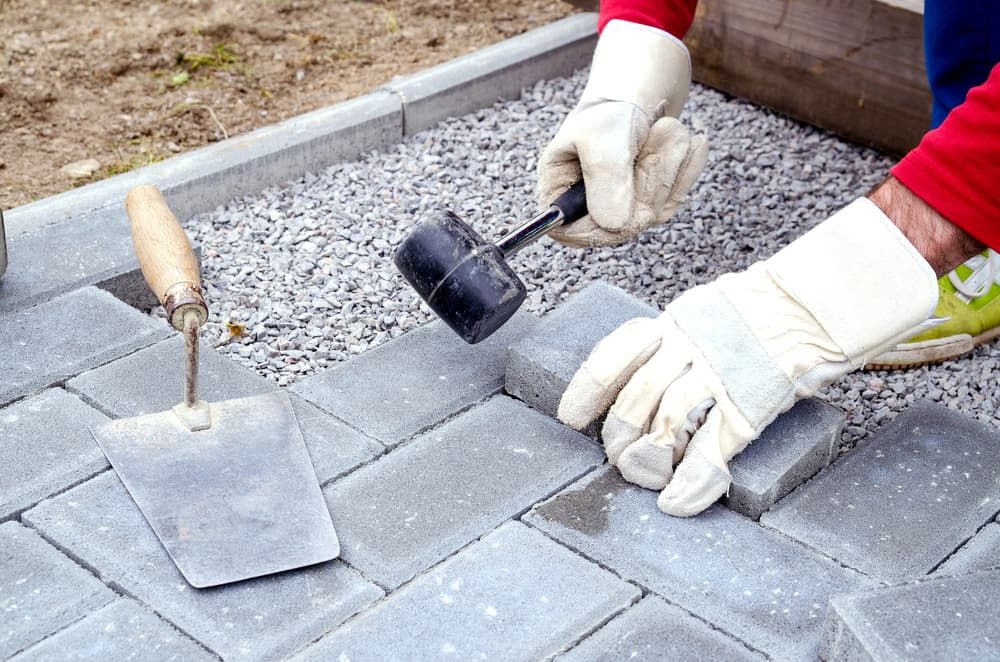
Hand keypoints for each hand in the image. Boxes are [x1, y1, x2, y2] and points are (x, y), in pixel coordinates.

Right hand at [537, 20, 707, 247]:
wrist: (635, 102)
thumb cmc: (607, 115)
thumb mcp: (600, 138)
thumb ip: (604, 178)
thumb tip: (615, 225)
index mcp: (558, 195)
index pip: (572, 232)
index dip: (603, 222)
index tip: (633, 188)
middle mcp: (587, 212)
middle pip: (623, 223)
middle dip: (650, 175)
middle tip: (659, 132)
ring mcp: (621, 214)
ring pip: (656, 210)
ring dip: (671, 162)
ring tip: (666, 128)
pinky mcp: (649, 209)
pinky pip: (676, 198)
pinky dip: (687, 166)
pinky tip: (694, 141)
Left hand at [557, 198, 937, 515]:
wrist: (818, 303)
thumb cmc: (762, 311)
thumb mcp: (705, 310)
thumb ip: (675, 341)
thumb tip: (640, 376)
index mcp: (675, 322)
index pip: (615, 355)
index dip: (587, 390)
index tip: (570, 417)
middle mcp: (690, 346)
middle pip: (635, 397)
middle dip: (617, 434)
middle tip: (615, 456)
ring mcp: (720, 375)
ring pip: (665, 423)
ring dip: (647, 459)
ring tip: (641, 476)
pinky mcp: (751, 405)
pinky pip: (713, 449)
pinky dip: (691, 481)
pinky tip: (677, 501)